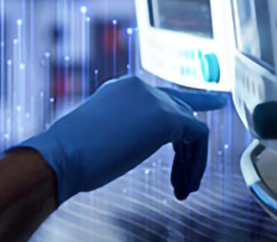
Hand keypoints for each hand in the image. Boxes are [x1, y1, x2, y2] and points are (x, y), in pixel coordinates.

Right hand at [13, 75, 227, 204]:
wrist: (63, 154)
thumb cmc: (72, 155)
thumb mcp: (103, 134)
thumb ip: (125, 130)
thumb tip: (135, 143)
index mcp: (120, 89)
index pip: (162, 96)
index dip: (185, 109)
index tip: (213, 104)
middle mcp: (139, 87)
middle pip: (181, 111)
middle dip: (188, 150)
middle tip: (185, 181)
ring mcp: (153, 98)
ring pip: (192, 127)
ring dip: (191, 162)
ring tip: (182, 190)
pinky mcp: (166, 116)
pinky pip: (199, 137)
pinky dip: (197, 164)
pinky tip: (184, 185)